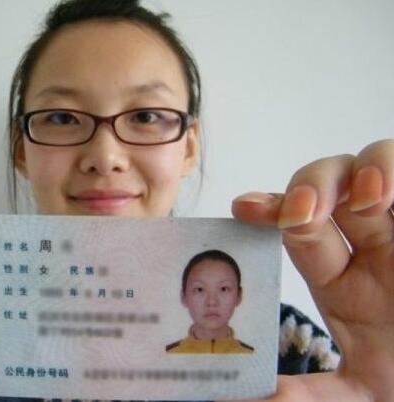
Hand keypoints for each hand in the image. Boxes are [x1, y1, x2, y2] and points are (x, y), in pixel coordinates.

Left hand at [231, 139, 393, 401]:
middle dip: (308, 188)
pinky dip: (392, 167)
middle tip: (301, 214)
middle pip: (323, 186)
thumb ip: (310, 396)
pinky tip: (387, 196)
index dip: (267, 211)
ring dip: (361, 171)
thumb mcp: (362, 394)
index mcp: (340, 277)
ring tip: (367, 200)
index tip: (243, 208)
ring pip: (371, 163)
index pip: (295, 229)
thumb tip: (247, 399)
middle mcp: (369, 242)